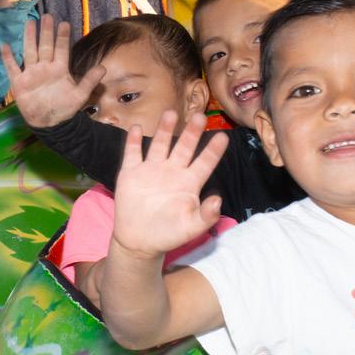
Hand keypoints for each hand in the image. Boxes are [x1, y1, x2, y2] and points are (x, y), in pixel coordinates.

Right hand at [0, 15, 103, 127]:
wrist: (49, 123)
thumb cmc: (65, 108)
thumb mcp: (80, 95)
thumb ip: (89, 81)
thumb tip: (103, 68)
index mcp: (59, 69)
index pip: (61, 49)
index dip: (63, 36)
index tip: (64, 23)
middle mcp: (45, 67)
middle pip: (45, 46)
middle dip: (46, 31)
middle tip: (47, 16)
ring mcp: (31, 73)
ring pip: (30, 51)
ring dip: (29, 38)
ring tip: (29, 22)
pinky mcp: (19, 82)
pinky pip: (12, 68)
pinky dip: (8, 58)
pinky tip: (4, 46)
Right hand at [111, 111, 226, 259]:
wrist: (139, 241)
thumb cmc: (168, 234)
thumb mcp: (191, 228)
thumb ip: (206, 215)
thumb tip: (218, 200)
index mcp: (189, 183)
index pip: (205, 163)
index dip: (213, 150)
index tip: (223, 136)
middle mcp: (172, 171)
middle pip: (184, 147)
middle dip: (191, 132)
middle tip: (199, 116)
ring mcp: (151, 170)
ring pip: (160, 144)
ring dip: (164, 129)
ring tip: (170, 113)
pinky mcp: (131, 173)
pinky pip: (133, 153)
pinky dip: (133, 141)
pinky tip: (136, 127)